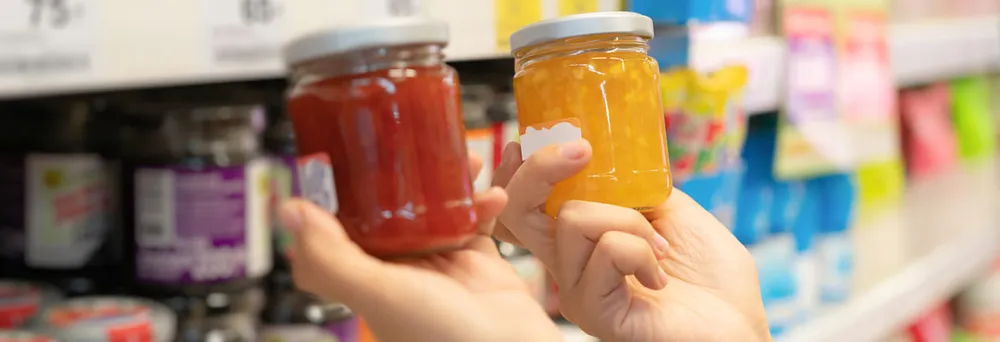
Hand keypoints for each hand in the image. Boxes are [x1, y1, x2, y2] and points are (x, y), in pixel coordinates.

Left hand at [280, 154, 562, 341]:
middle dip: (400, 174)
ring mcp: (437, 264)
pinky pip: (474, 220)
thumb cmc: (443, 340)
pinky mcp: (476, 262)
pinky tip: (493, 194)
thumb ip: (331, 256)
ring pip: (433, 208)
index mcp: (365, 277)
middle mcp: (398, 269)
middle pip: (388, 208)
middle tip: (410, 143)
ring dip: (449, 182)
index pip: (336, 226)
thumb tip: (288, 211)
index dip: (335, 191)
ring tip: (465, 160)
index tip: (341, 152)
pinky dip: (484, 203)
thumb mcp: (377, 293)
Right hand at [494, 140, 770, 341]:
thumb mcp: (671, 210)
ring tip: (660, 248)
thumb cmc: (710, 279)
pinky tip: (659, 276)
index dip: (518, 170)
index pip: (522, 204)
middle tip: (581, 151)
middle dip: (540, 168)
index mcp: (581, 240)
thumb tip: (606, 153)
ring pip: (572, 218)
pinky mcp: (593, 310)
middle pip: (516, 208)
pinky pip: (607, 251)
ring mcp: (577, 289)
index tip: (537, 141)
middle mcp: (568, 264)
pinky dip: (642, 251)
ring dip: (629, 220)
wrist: (737, 325)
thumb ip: (631, 186)